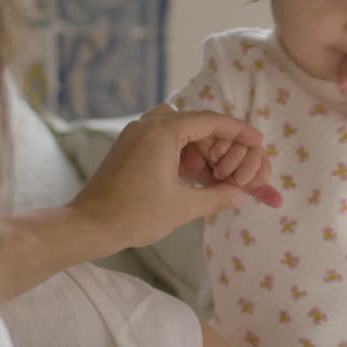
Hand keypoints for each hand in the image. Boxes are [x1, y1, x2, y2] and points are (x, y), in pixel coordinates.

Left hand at [68, 104, 282, 253]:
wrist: (88, 225)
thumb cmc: (135, 215)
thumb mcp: (184, 207)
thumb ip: (218, 196)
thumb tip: (240, 195)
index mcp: (164, 131)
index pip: (212, 121)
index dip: (239, 131)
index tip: (258, 140)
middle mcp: (148, 124)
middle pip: (196, 124)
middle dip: (219, 145)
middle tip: (234, 166)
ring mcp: (135, 134)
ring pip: (179, 131)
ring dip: (200, 149)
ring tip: (213, 175)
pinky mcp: (128, 146)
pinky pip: (163, 140)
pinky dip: (181, 153)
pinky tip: (191, 176)